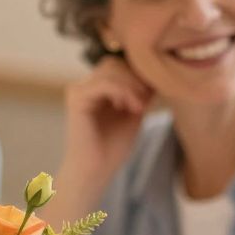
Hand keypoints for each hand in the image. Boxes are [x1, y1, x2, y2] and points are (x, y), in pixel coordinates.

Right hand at [52, 57, 152, 214]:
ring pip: (110, 70)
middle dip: (136, 79)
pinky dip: (122, 92)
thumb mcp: (134, 114)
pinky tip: (130, 108)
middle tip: (146, 102)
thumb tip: (157, 72)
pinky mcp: (76, 99)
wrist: (96, 171)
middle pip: (115, 63)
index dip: (138, 75)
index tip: (152, 96)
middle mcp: (85, 86)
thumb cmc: (113, 148)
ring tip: (139, 107)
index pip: (119, 64)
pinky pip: (103, 83)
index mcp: (96, 89)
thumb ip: (142, 93)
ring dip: (131, 86)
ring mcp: (78, 90)